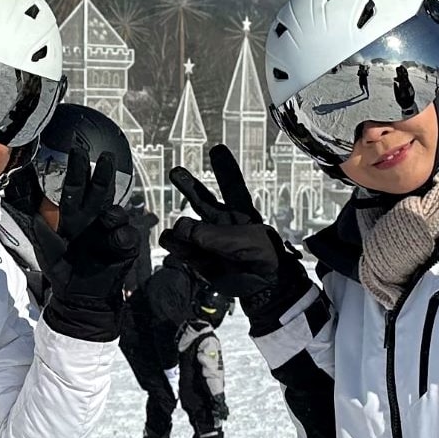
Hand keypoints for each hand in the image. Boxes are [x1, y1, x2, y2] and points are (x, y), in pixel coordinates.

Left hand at [43, 152, 144, 342]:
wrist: (79, 298)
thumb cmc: (63, 273)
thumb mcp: (46, 251)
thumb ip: (41, 232)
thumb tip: (36, 213)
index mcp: (73, 218)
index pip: (75, 188)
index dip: (77, 170)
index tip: (78, 149)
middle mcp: (93, 220)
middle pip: (99, 191)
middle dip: (102, 174)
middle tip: (106, 157)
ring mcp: (109, 232)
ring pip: (115, 211)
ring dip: (113, 209)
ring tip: (107, 215)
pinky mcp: (123, 247)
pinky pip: (126, 235)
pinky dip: (121, 233)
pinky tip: (115, 238)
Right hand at [161, 145, 309, 318]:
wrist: (262, 288)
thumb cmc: (262, 259)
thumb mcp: (243, 242)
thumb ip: (211, 234)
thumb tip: (179, 228)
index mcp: (240, 213)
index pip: (232, 186)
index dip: (225, 168)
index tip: (217, 149)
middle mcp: (220, 223)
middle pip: (200, 199)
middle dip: (187, 184)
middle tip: (176, 172)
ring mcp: (206, 240)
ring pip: (182, 226)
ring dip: (181, 230)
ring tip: (186, 238)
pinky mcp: (195, 256)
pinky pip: (176, 245)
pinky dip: (175, 245)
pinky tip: (182, 248)